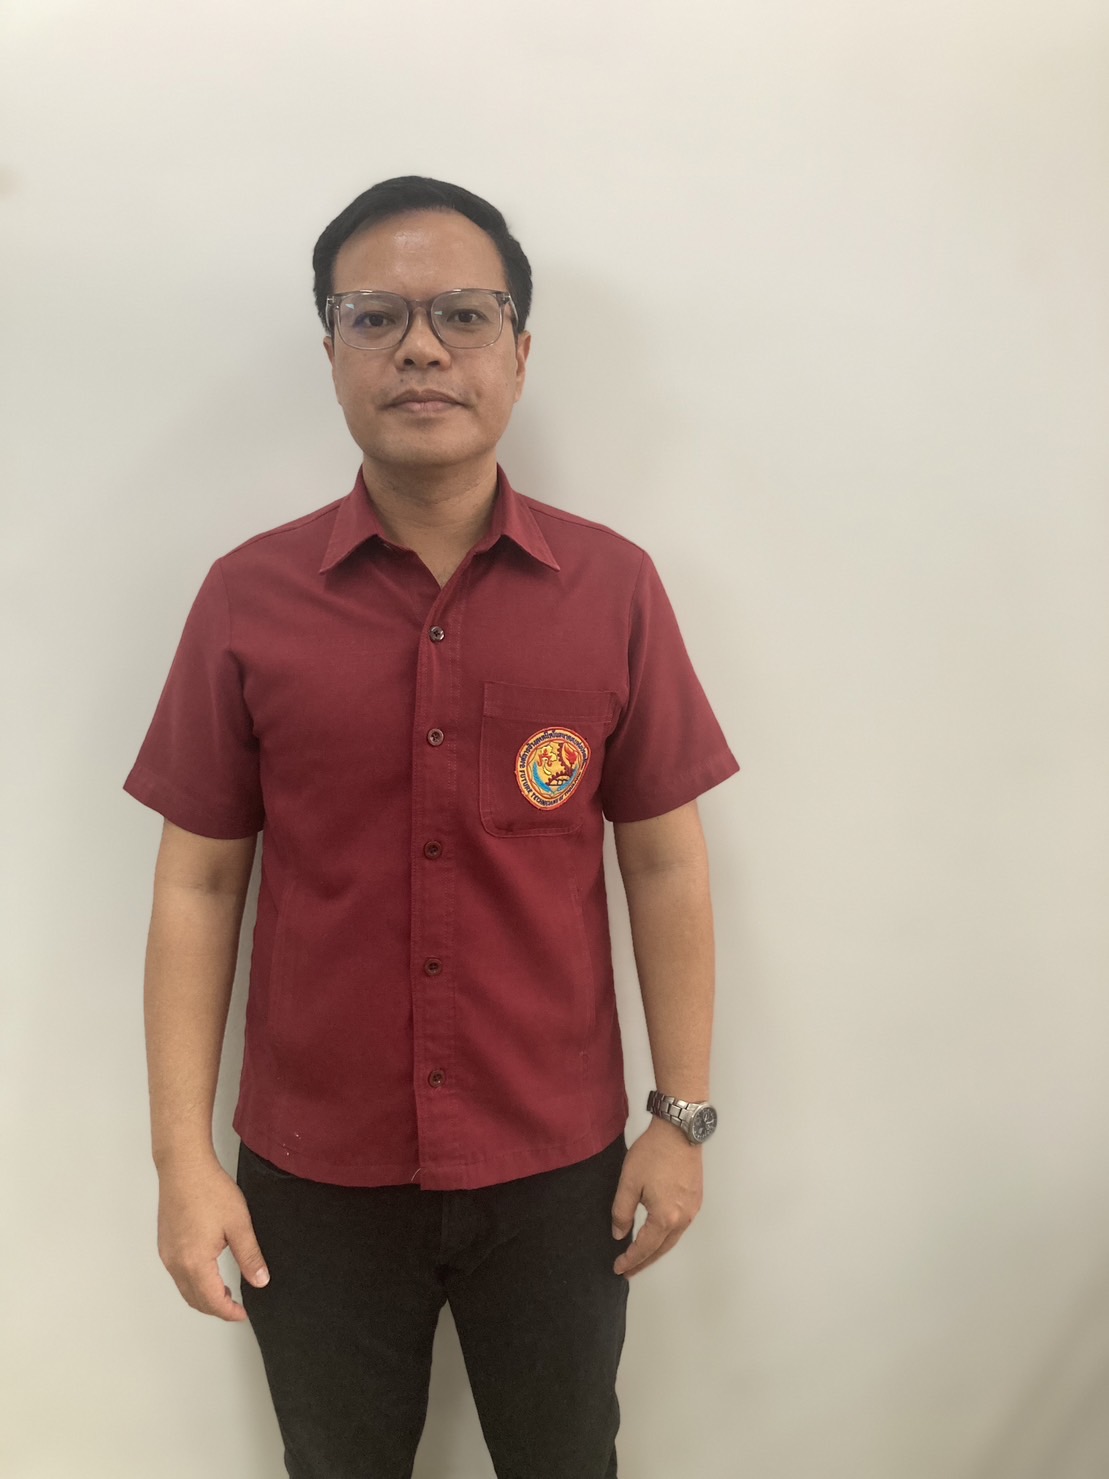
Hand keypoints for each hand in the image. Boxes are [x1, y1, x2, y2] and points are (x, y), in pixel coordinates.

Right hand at [156, 1152, 269, 1320]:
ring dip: (203, 1297)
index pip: (212, 1301)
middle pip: (195, 1299)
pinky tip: (207, 1273)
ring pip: (184, 1289)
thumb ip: (249, 1256)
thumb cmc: (210, 1190)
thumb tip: (260, 1281)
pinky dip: (193, 1283)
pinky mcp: (164, 1244)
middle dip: (216, 1308)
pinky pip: (177, 1274)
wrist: (184, 1167)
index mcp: (195, 1262)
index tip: (243, 1314)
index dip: (229, 1312)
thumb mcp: (238, 1224)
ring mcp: (167, 1254)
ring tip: (225, 1292)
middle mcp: (176, 1263)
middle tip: (236, 1306)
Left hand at [610, 1118, 703, 1277]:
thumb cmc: (652, 1154)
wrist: (679, 1130)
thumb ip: (622, 1212)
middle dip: (644, 1262)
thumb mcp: (628, 1182)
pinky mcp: (696, 1199)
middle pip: (662, 1249)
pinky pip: (680, 1226)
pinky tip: (658, 1234)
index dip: (630, 1260)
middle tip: (628, 1271)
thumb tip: (619, 1235)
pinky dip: (667, 1236)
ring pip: (672, 1239)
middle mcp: (683, 1218)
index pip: (645, 1247)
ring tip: (641, 1257)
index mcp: (665, 1217)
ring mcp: (692, 1209)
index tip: (617, 1268)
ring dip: (656, 1250)